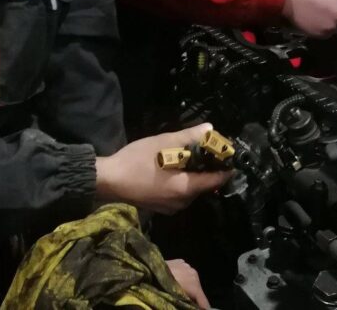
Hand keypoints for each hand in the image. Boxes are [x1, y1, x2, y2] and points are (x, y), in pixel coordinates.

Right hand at [94, 124, 230, 213]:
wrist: (108, 181)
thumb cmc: (136, 161)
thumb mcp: (163, 144)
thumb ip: (188, 137)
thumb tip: (210, 129)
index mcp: (185, 189)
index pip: (216, 181)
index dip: (225, 167)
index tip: (228, 154)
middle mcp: (181, 203)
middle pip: (204, 186)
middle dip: (208, 168)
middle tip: (208, 149)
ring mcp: (170, 207)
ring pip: (191, 190)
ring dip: (194, 175)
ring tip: (192, 156)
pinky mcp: (160, 207)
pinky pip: (180, 194)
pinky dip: (182, 181)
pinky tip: (175, 167)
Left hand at [166, 259, 209, 308]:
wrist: (148, 272)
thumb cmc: (162, 289)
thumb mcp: (177, 300)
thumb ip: (188, 304)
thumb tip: (194, 307)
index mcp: (194, 284)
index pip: (203, 301)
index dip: (203, 308)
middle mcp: (193, 273)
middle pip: (197, 289)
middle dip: (194, 297)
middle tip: (188, 303)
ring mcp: (186, 265)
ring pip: (191, 280)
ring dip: (188, 286)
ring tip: (179, 293)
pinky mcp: (179, 261)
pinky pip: (184, 272)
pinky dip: (182, 278)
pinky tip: (174, 281)